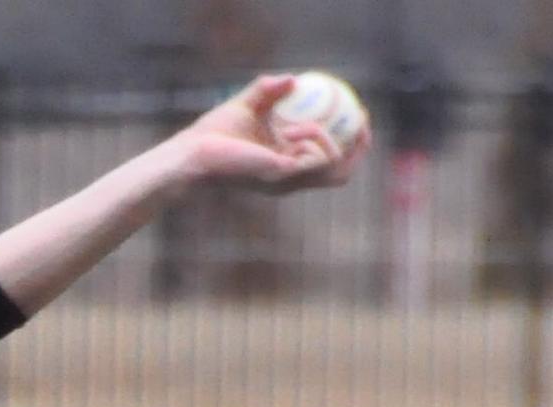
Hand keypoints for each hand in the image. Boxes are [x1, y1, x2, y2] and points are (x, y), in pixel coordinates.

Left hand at [172, 74, 370, 194]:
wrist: (192, 152)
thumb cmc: (213, 134)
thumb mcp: (248, 105)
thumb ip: (268, 90)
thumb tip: (292, 79)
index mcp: (286, 166)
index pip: (329, 163)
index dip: (350, 143)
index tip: (356, 114)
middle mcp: (290, 179)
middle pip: (341, 175)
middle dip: (359, 148)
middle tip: (359, 118)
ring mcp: (287, 181)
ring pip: (335, 168)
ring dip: (329, 139)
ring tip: (304, 125)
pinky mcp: (282, 176)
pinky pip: (318, 158)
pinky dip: (314, 138)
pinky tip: (290, 130)